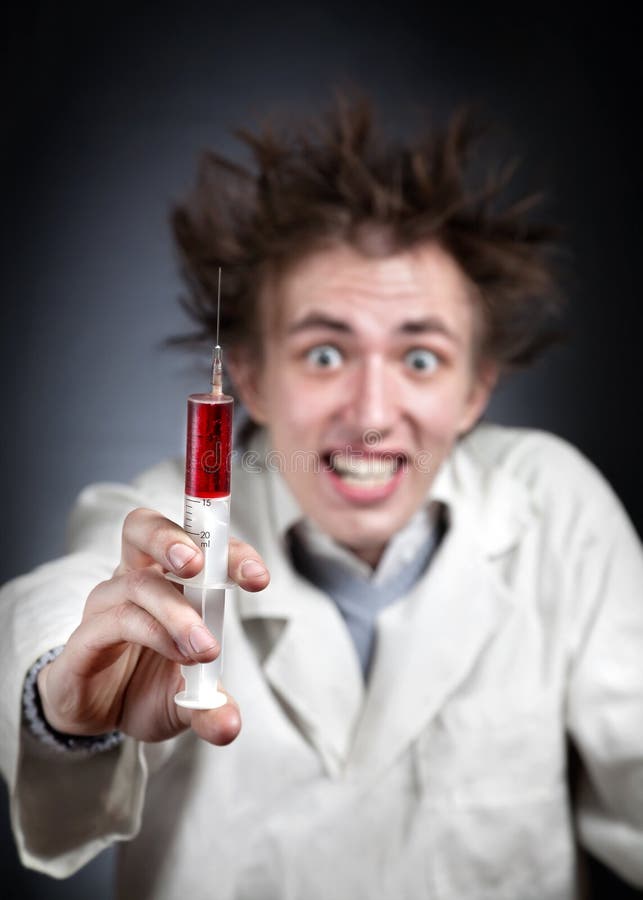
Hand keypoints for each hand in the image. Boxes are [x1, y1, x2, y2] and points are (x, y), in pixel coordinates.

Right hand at [36, 508, 268, 745]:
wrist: (94, 716)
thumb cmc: (144, 685)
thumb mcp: (186, 700)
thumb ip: (210, 707)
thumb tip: (229, 725)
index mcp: (164, 576)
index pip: (191, 540)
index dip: (225, 548)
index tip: (258, 578)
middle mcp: (133, 579)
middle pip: (142, 527)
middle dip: (176, 539)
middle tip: (202, 566)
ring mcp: (105, 606)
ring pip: (139, 584)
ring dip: (177, 612)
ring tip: (204, 646)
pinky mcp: (84, 638)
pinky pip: (115, 622)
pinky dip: (153, 634)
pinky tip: (176, 655)